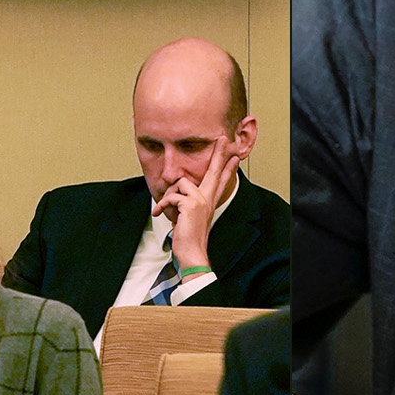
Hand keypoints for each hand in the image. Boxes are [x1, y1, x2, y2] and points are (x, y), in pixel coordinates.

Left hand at [160, 145, 244, 271]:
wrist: (191, 254)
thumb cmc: (187, 238)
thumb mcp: (187, 218)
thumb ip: (185, 204)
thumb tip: (176, 195)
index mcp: (209, 202)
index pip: (220, 181)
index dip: (227, 168)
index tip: (234, 156)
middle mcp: (207, 199)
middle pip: (215, 171)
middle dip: (219, 154)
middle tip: (223, 140)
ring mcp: (201, 201)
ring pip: (181, 183)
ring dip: (168, 196)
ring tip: (165, 210)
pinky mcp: (191, 205)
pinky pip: (171, 196)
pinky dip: (161, 205)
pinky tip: (159, 214)